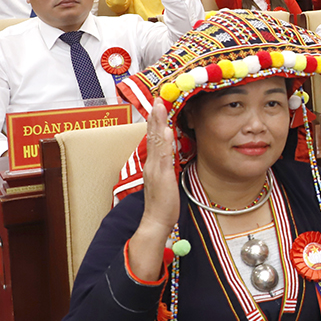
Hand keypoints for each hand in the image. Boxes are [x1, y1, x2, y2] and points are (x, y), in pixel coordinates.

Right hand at [140, 99, 180, 234]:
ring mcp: (155, 169)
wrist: (155, 221)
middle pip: (152, 136)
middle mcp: (151, 164)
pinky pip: (163, 157)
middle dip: (155, 116)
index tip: (158, 106)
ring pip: (156, 142)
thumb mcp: (165, 180)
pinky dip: (164, 143)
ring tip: (159, 107)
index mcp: (152, 165)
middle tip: (158, 99)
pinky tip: (166, 131)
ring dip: (158, 124)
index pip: (153, 139)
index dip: (155, 122)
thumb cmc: (162, 203)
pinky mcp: (162, 176)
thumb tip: (169, 149)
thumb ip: (166, 164)